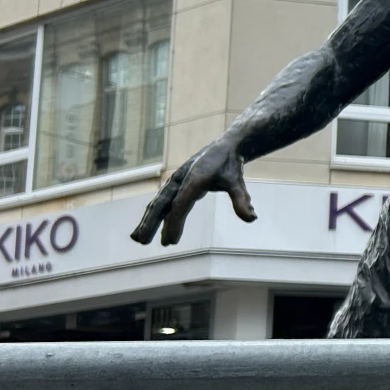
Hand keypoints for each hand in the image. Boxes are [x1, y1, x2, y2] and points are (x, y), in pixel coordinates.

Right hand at [130, 137, 255, 245]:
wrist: (225, 147)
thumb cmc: (231, 166)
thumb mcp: (238, 182)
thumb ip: (242, 200)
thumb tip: (252, 219)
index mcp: (194, 179)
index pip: (181, 204)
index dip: (175, 223)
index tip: (171, 242)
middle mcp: (180, 180)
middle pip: (161, 203)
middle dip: (150, 222)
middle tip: (142, 241)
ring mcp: (175, 182)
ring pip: (158, 203)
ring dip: (147, 220)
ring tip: (137, 239)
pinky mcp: (175, 185)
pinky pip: (162, 202)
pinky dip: (153, 215)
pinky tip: (147, 228)